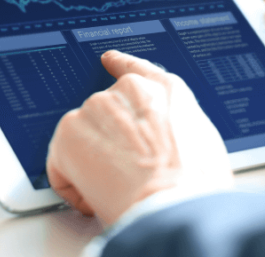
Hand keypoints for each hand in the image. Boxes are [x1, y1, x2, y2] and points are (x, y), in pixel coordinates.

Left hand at [46, 51, 232, 224]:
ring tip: (118, 188)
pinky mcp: (70, 133)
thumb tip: (166, 142)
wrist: (173, 205)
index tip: (109, 60)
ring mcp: (96, 108)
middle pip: (105, 115)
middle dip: (109, 145)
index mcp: (165, 89)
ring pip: (82, 140)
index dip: (120, 65)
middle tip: (125, 174)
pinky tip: (97, 196)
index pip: (136, 69)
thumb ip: (175, 128)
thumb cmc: (194, 186)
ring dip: (91, 165)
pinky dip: (73, 186)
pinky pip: (60, 165)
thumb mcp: (204, 144)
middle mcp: (128, 90)